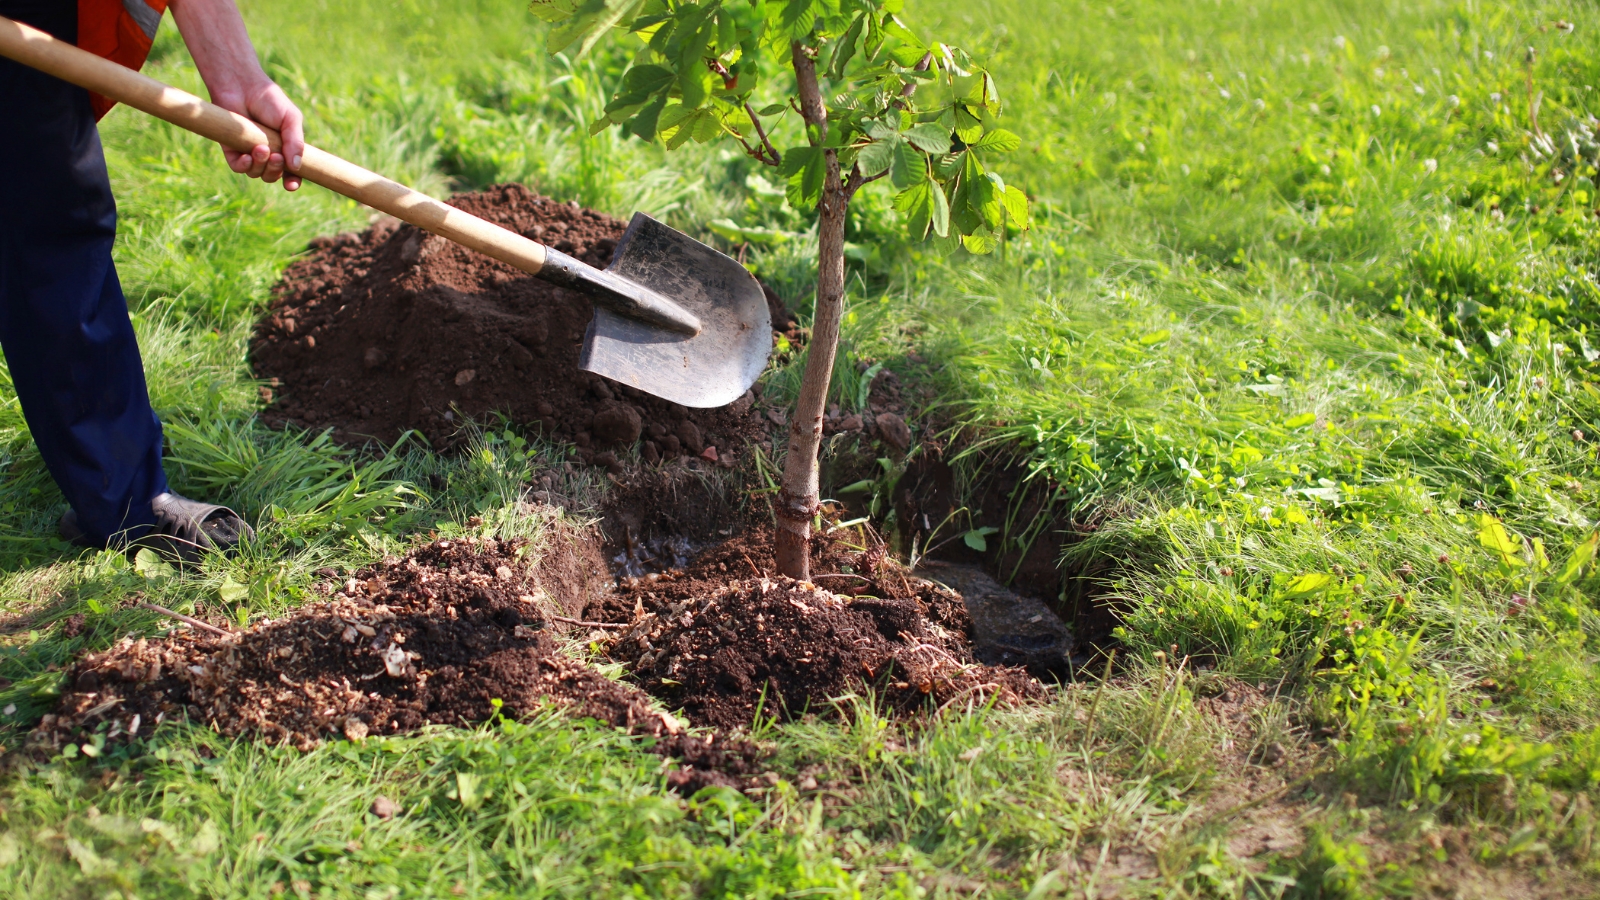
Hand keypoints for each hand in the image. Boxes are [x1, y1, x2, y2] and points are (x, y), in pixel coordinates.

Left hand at [168, 0, 303, 190]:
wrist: (242, 86)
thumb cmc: (269, 101)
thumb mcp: (291, 120)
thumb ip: (296, 142)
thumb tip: (297, 166)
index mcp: (285, 149)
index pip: (291, 172)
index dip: (293, 181)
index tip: (292, 184)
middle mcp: (268, 154)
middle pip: (273, 175)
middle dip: (276, 170)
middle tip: (276, 156)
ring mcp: (249, 153)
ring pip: (257, 173)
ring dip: (261, 166)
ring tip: (261, 148)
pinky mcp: (231, 150)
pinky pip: (239, 168)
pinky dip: (244, 166)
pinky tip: (248, 156)